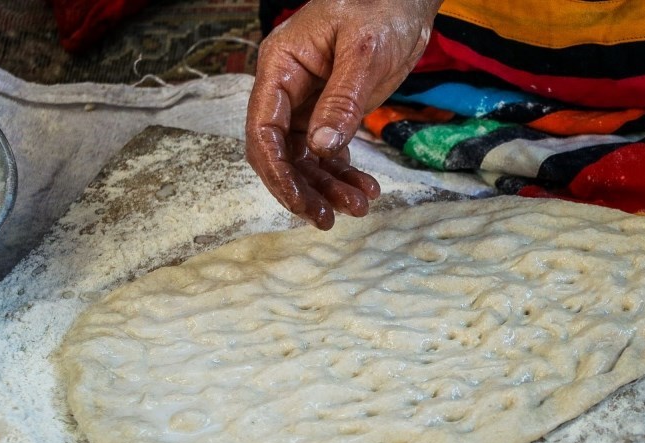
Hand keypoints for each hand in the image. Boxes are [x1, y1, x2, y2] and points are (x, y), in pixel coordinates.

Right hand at [245, 0, 442, 228]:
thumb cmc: (381, 8)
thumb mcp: (364, 52)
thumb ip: (341, 100)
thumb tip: (320, 149)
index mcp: (281, 68)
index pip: (264, 129)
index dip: (277, 171)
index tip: (298, 202)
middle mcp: (287, 90)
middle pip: (281, 152)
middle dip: (301, 188)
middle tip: (328, 219)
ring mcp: (308, 104)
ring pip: (306, 158)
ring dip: (327, 186)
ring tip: (358, 206)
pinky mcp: (331, 113)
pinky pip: (329, 152)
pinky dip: (344, 174)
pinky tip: (366, 189)